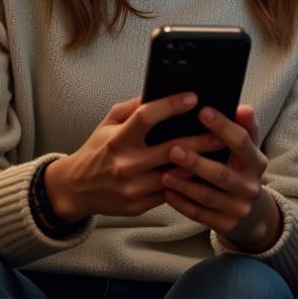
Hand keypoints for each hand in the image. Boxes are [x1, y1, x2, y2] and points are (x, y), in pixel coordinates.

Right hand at [44, 93, 221, 222]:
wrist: (75, 190)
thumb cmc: (97, 150)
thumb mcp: (108, 123)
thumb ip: (133, 107)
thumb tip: (160, 92)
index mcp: (117, 140)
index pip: (147, 117)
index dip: (171, 105)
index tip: (193, 97)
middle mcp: (125, 164)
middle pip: (172, 149)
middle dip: (201, 139)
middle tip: (222, 131)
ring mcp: (133, 188)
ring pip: (176, 174)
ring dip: (200, 164)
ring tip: (220, 153)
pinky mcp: (138, 206)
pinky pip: (170, 192)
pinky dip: (188, 182)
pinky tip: (204, 173)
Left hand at [162, 104, 280, 251]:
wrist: (251, 211)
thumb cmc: (240, 167)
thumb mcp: (248, 148)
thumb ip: (245, 127)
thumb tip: (243, 108)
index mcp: (256, 161)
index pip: (241, 141)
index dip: (223, 126)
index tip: (202, 111)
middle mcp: (251, 186)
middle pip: (221, 174)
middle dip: (196, 162)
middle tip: (173, 149)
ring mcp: (239, 208)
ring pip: (207, 196)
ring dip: (184, 185)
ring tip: (164, 174)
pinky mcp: (226, 225)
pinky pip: (200, 215)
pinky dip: (182, 204)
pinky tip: (167, 193)